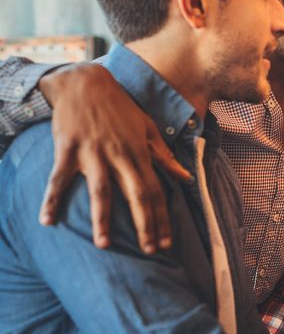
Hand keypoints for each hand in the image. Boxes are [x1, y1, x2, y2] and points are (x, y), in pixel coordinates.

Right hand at [38, 63, 190, 252]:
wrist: (85, 83)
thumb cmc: (120, 108)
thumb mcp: (148, 128)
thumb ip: (165, 156)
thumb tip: (186, 177)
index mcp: (139, 153)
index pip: (156, 191)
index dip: (162, 217)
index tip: (165, 242)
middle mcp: (119, 156)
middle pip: (136, 195)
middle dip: (144, 224)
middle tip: (148, 251)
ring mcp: (93, 153)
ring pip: (101, 190)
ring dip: (103, 219)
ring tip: (105, 245)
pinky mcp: (68, 148)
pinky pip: (59, 178)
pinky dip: (52, 199)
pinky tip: (47, 220)